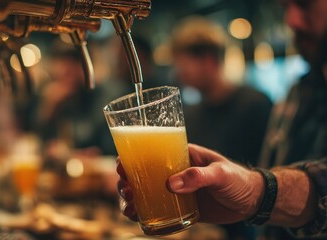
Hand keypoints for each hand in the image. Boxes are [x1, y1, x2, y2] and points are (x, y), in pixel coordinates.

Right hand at [117, 144, 263, 223]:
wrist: (252, 201)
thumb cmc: (237, 179)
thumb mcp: (220, 173)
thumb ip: (198, 176)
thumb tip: (170, 185)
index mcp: (180, 156)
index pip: (150, 152)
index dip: (131, 157)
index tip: (121, 165)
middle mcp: (173, 172)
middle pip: (141, 175)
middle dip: (127, 182)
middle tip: (127, 190)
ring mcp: (175, 191)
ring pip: (145, 194)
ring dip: (132, 200)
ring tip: (129, 208)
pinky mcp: (180, 208)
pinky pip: (158, 212)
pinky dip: (146, 217)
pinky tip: (138, 220)